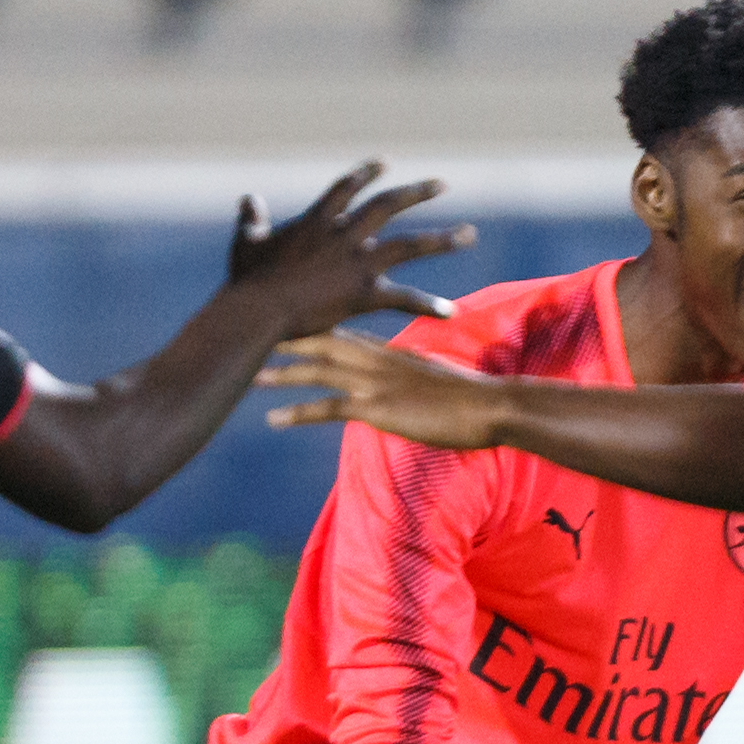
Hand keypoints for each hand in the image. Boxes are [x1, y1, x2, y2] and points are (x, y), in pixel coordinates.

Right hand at [226, 161, 474, 340]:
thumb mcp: (247, 243)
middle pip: (388, 205)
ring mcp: (357, 263)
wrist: (258, 310)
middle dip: (417, 193)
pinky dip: (427, 305)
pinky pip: (403, 299)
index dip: (365, 174)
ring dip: (442, 239)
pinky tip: (451, 311)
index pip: (346, 188)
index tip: (383, 163)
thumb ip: (251, 219)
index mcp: (317, 220)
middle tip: (442, 184)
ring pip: (410, 244)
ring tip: (469, 235)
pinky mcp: (363, 294)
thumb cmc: (247, 280)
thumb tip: (249, 199)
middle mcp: (344, 234)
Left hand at [258, 328, 510, 448]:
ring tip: (251, 376)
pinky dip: (297, 412)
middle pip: (322, 341)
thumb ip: (413, 374)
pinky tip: (273, 419)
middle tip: (253, 336)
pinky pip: (327, 409)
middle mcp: (378, 359)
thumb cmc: (474, 397)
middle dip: (287, 339)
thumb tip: (406, 382)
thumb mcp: (436, 378)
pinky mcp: (377, 408)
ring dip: (281, 372)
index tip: (285, 323)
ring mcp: (375, 382)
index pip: (344, 332)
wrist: (491, 407)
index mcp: (391, 351)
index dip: (312, 326)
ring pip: (317, 370)